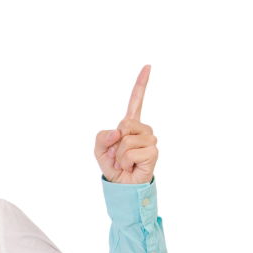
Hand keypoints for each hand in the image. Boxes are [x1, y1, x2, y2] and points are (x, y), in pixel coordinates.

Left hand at [95, 65, 157, 183]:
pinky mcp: (153, 152)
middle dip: (116, 142)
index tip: (148, 66)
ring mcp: (150, 140)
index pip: (136, 101)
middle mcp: (143, 130)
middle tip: (120, 155)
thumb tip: (118, 131)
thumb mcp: (99, 150)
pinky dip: (125, 161)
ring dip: (120, 155)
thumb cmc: (113, 166)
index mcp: (130, 125)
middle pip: (124, 124)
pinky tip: (131, 166)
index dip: (141, 84)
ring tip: (126, 162)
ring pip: (127, 139)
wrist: (122, 185)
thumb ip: (102, 137)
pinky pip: (131, 152)